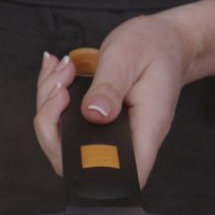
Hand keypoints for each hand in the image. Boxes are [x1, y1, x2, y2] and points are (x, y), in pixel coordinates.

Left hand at [34, 15, 194, 187]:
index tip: (68, 122)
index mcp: (147, 129)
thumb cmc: (154, 46)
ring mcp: (112, 132)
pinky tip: (59, 73)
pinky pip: (67, 122)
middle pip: (79, 159)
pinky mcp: (99, 122)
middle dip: (52, 124)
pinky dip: (54, 98)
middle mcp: (130, 138)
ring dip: (50, 107)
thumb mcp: (128, 58)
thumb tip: (93, 115)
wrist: (164, 40)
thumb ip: (110, 87)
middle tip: (59, 86)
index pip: (122, 174)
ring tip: (61, 70)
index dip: (87, 166)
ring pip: (66, 140)